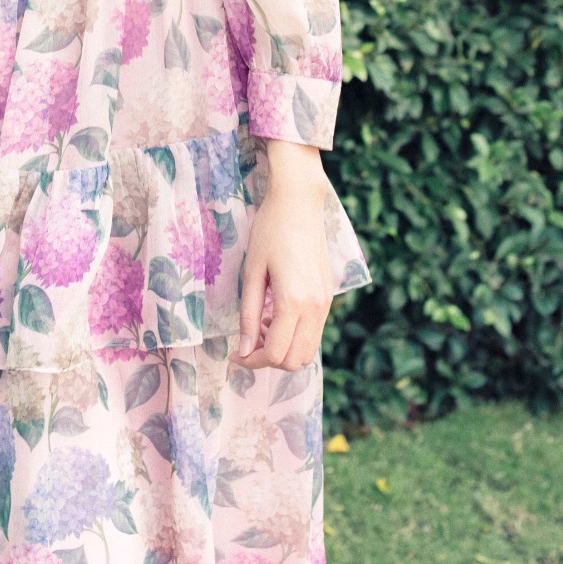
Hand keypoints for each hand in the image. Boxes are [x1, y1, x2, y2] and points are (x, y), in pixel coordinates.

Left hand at [231, 142, 333, 373]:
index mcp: (294, 302)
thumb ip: (249, 315)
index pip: (274, 354)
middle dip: (267, 359)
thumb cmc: (269, 231)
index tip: (234, 354)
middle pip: (294, 360)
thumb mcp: (252, 272)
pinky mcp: (328, 297)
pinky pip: (313, 332)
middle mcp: (315, 308)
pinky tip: (276, 314)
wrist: (299, 202)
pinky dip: (294, 336)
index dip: (251, 360)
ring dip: (283, 349)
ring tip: (261, 325)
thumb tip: (243, 350)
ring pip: (307, 351)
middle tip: (246, 341)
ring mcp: (326, 303)